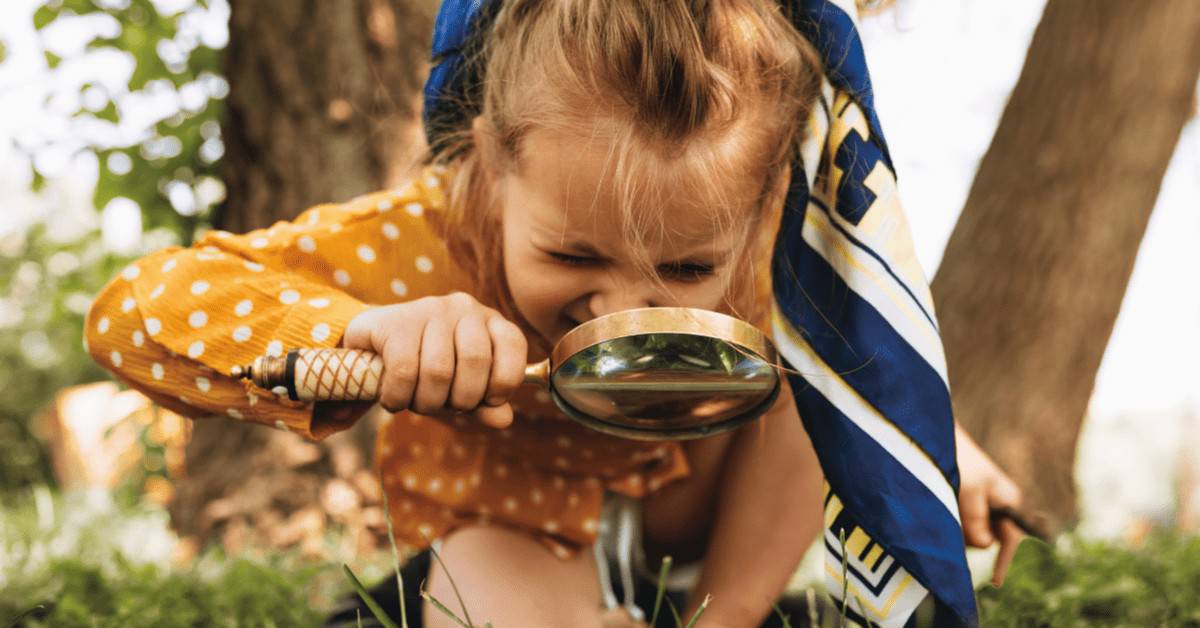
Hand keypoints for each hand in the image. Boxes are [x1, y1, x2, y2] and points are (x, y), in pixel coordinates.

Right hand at [342, 292, 527, 427]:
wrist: (373, 347)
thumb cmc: (428, 369)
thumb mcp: (462, 388)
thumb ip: (486, 404)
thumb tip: (504, 420)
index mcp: (489, 321)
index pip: (513, 344)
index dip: (504, 381)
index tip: (488, 400)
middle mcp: (463, 308)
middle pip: (475, 361)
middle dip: (462, 399)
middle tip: (445, 405)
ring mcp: (429, 309)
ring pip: (438, 370)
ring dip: (426, 402)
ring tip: (417, 402)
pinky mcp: (394, 321)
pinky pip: (403, 371)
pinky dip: (399, 397)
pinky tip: (394, 399)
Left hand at [954, 423, 1023, 585]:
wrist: (937, 435)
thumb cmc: (957, 459)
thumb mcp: (968, 490)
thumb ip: (976, 520)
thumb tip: (985, 546)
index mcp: (1009, 501)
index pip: (1011, 540)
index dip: (1003, 562)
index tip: (995, 583)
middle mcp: (1000, 503)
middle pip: (989, 539)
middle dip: (972, 539)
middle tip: (951, 522)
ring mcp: (983, 502)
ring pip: (974, 531)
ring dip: (959, 530)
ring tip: (945, 507)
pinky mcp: (966, 499)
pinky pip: (962, 521)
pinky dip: (953, 521)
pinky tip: (942, 506)